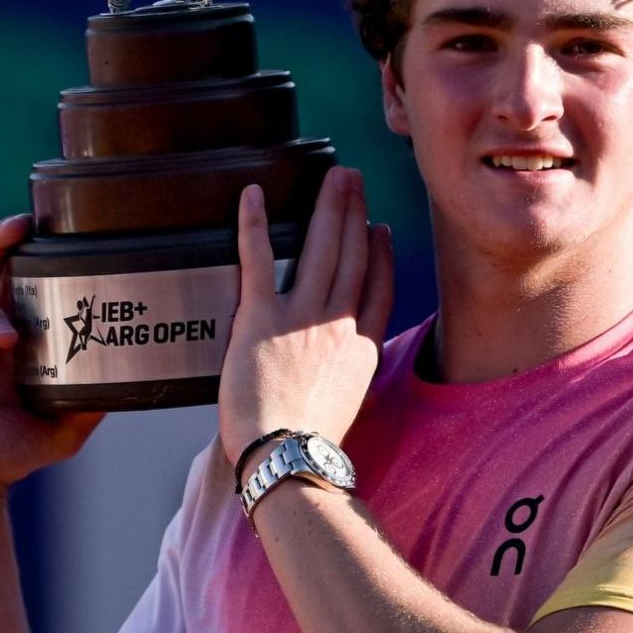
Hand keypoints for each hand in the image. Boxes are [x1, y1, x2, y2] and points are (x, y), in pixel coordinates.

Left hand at [219, 167, 394, 465]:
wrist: (286, 456)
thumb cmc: (306, 445)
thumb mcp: (345, 407)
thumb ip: (344, 377)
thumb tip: (333, 371)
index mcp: (361, 351)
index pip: (377, 290)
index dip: (380, 256)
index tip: (379, 231)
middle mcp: (337, 326)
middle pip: (353, 257)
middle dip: (354, 213)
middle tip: (352, 180)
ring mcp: (302, 317)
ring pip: (321, 248)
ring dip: (328, 206)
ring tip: (333, 177)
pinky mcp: (260, 317)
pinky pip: (258, 258)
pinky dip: (254, 222)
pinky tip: (253, 194)